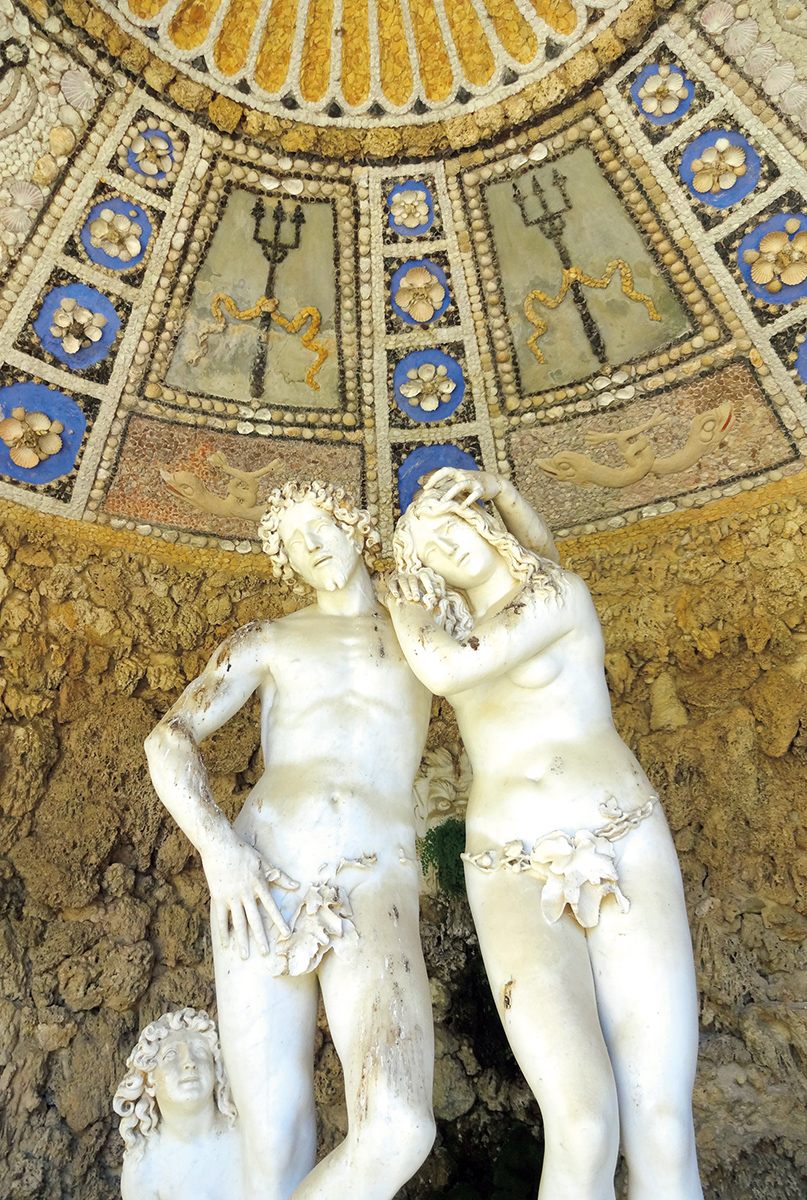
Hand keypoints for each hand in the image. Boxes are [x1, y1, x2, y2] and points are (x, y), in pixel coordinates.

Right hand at [203, 835, 298, 959]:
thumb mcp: (264, 862)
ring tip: (244, 955)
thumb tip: (297, 885)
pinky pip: (221, 918)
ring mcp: (231, 897)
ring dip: (242, 940)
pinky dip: (223, 932)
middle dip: (260, 937)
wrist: (219, 845)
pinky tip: (226, 944)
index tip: (286, 934)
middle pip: (255, 919)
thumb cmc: (243, 852)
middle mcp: (246, 894)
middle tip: (265, 953)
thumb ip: (280, 876)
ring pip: (238, 923)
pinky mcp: (218, 897)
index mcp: (259, 885)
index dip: (279, 921)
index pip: (272, 907)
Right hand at [384, 571, 431, 606]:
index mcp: (419, 575)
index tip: (431, 593)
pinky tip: (396, 596)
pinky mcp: (392, 580)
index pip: (424, 576)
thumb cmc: (418, 589)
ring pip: (403, 581)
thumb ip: (432, 591)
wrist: (401, 586)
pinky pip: (392, 583)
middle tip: (417, 598)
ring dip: (406, 590)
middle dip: (415, 589)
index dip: (428, 584)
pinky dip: (394, 589)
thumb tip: (439, 594)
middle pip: (413, 580)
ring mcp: (401, 576)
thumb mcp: (425, 589)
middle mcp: (410, 574)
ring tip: (409, 598)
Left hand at [420, 467, 503, 506]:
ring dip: (450, 493)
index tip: (425, 487)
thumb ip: (446, 483)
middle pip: (449, 473)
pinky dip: (468, 500)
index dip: (434, 477)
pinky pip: (474, 494)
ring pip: (460, 485)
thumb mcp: (460, 481)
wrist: (495, 482)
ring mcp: (473, 481)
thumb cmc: (473, 484)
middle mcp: (464, 474)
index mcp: (458, 472)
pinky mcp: (481, 489)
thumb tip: (425, 486)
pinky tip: (462, 507)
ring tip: (443, 502)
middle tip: (428, 490)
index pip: (444, 471)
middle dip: (438, 480)